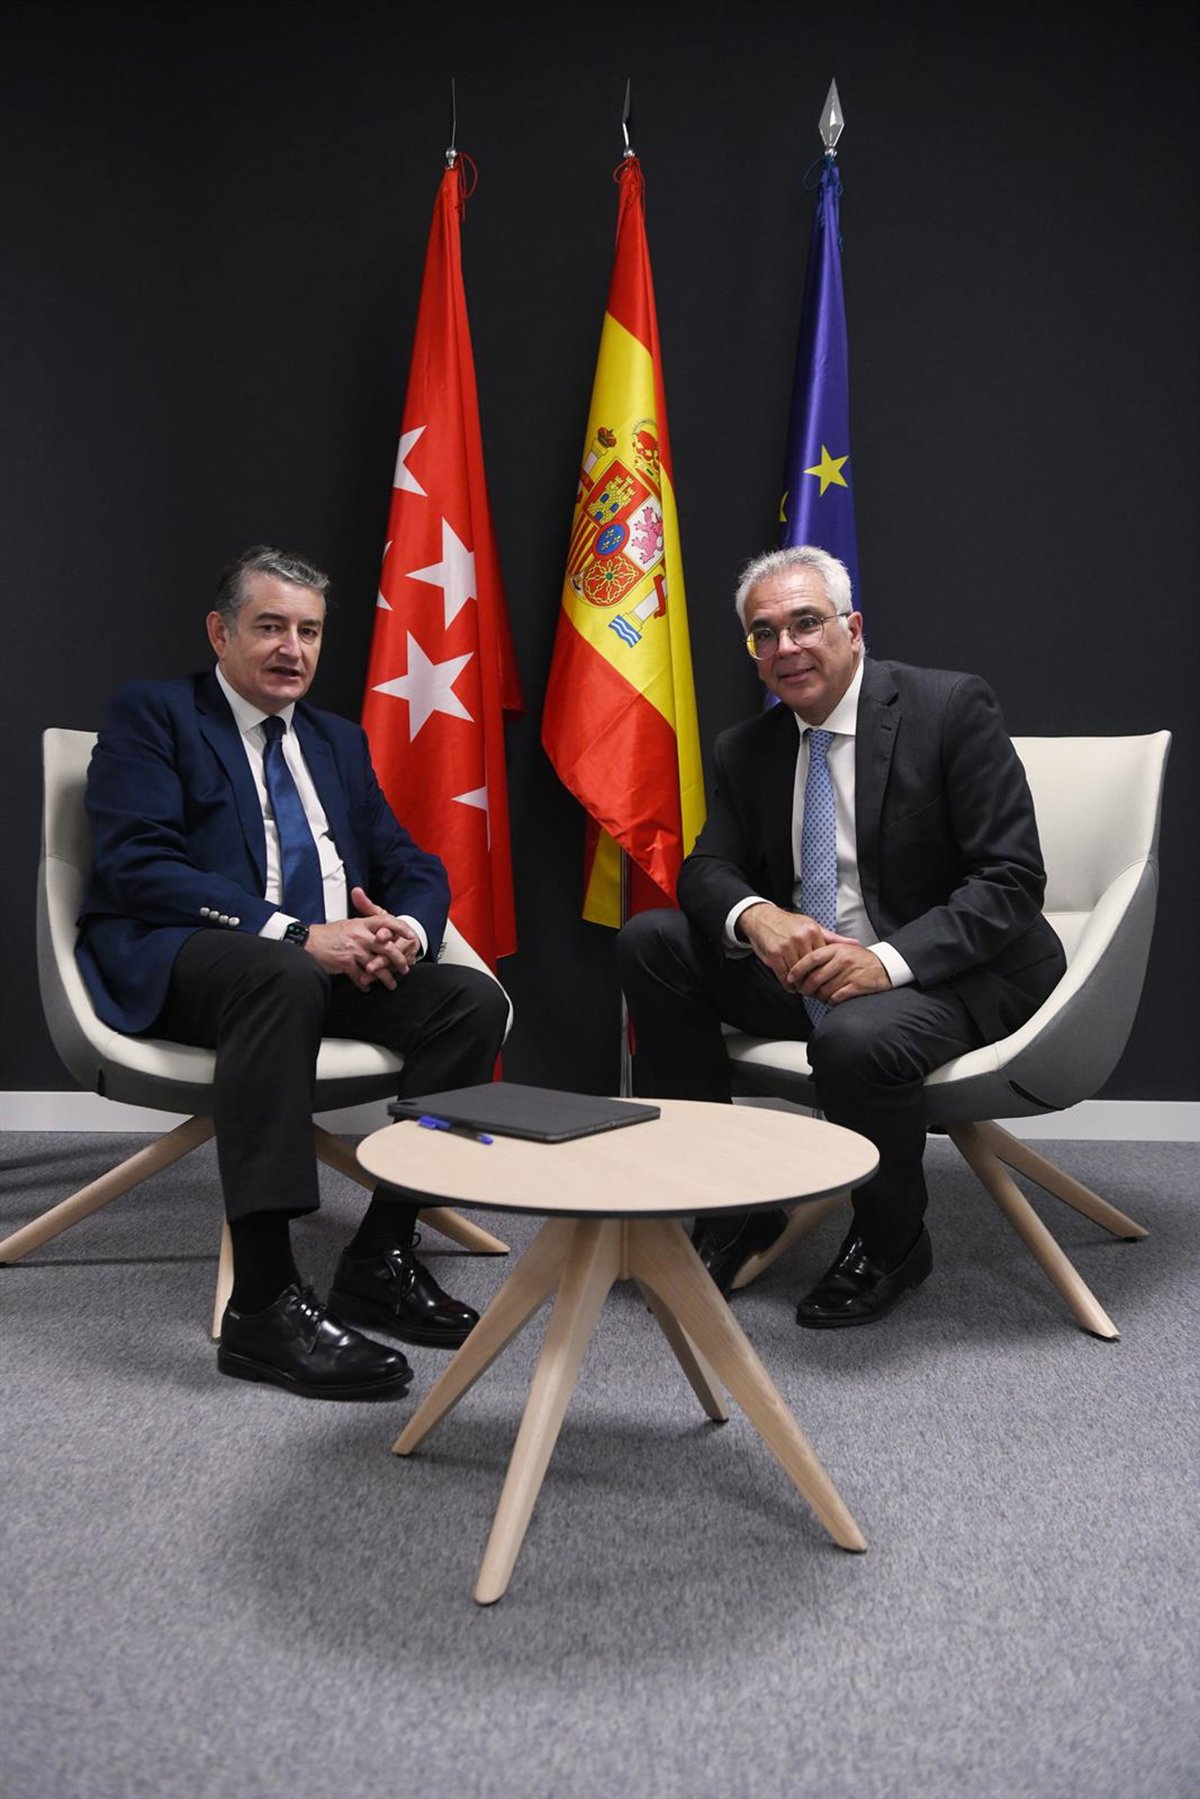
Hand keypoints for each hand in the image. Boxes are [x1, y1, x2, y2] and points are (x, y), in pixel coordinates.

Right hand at [304, 888, 420, 990]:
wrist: (307, 942)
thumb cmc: (327, 935)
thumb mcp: (348, 925)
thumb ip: (365, 927)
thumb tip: (382, 933)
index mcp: (361, 923)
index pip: (387, 921)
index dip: (401, 928)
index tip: (411, 937)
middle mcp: (359, 935)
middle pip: (387, 947)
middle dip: (399, 960)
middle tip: (405, 968)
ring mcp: (353, 949)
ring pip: (377, 965)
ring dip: (386, 977)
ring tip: (391, 984)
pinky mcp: (345, 963)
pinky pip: (360, 976)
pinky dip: (365, 984)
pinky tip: (367, 987)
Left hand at [349, 886, 421, 976]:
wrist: (405, 940)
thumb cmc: (388, 928)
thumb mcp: (378, 915)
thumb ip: (366, 904)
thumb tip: (356, 891)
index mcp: (395, 926)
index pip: (393, 928)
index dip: (386, 933)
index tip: (379, 936)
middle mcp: (402, 940)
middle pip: (393, 950)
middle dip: (382, 958)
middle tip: (370, 965)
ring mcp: (403, 954)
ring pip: (393, 963)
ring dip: (380, 970)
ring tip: (367, 975)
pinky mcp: (401, 965)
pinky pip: (392, 972)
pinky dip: (380, 977)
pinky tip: (369, 981)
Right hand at [738, 902, 826, 988]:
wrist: (763, 918)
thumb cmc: (788, 923)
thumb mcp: (811, 926)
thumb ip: (832, 938)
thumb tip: (855, 944)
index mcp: (812, 932)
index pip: (824, 959)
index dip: (825, 971)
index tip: (825, 979)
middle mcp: (800, 938)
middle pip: (812, 968)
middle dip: (813, 980)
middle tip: (815, 988)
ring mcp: (786, 947)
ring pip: (799, 974)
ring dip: (801, 984)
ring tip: (803, 988)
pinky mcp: (774, 955)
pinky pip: (784, 976)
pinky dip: (788, 984)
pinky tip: (791, 985)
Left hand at [788, 935, 891, 1006]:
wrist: (885, 966)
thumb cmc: (860, 959)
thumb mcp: (842, 949)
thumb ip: (824, 953)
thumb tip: (800, 963)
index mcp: (836, 949)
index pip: (810, 959)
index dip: (797, 970)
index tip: (790, 978)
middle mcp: (842, 960)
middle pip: (815, 978)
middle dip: (806, 988)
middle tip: (804, 992)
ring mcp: (850, 973)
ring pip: (824, 990)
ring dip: (818, 997)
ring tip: (819, 997)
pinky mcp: (857, 986)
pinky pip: (836, 997)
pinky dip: (831, 1001)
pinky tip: (831, 1000)